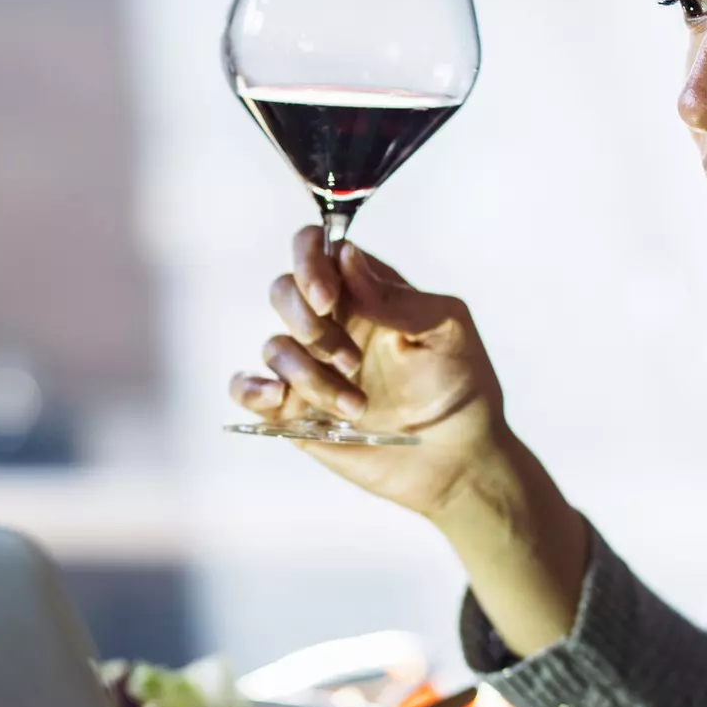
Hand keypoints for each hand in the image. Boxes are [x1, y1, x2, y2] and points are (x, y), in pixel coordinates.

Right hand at [227, 228, 507, 518]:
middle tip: (350, 360)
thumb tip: (345, 255)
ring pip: (275, 346)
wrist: (456, 459)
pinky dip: (252, 389)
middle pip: (284, 291)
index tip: (327, 298)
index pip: (316, 248)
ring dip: (310, 375)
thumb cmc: (459, 386)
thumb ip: (393, 295)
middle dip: (308, 322)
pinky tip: (280, 398)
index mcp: (364, 291)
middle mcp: (331, 322)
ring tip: (356, 406)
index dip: (310, 262)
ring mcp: (309, 364)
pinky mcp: (292, 408)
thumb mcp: (445, 328)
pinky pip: (246, 387)